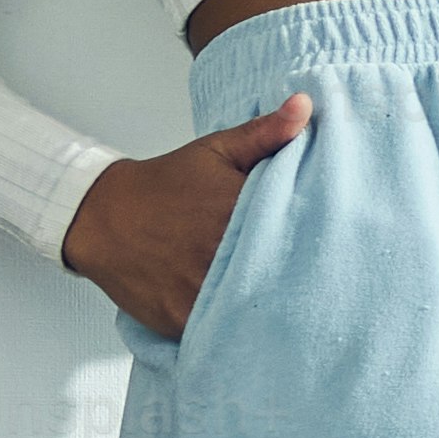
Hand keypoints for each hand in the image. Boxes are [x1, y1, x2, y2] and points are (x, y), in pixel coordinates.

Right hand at [64, 95, 309, 341]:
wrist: (99, 216)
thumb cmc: (166, 183)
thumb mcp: (215, 151)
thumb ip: (264, 133)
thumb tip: (305, 106)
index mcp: (234, 211)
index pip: (295, 233)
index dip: (319, 243)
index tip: (339, 248)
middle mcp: (216, 253)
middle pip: (277, 276)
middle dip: (299, 281)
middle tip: (327, 287)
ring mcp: (196, 289)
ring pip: (250, 309)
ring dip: (269, 309)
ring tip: (296, 311)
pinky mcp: (179, 319)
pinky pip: (218, 332)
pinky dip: (234, 330)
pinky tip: (255, 327)